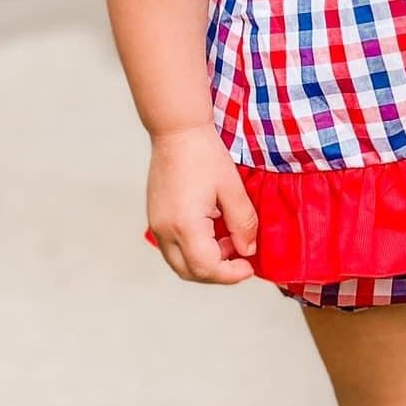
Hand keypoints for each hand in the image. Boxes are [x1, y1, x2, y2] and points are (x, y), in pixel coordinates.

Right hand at [146, 124, 258, 284]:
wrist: (177, 131)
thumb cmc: (204, 154)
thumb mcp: (232, 189)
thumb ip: (243, 223)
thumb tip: (248, 250)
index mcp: (184, 225)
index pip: (206, 268)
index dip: (230, 274)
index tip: (249, 267)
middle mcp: (164, 230)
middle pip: (190, 272)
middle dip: (218, 272)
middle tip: (241, 258)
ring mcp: (156, 225)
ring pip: (179, 262)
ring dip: (206, 260)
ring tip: (230, 238)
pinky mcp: (155, 218)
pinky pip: (173, 246)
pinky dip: (194, 248)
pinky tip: (214, 230)